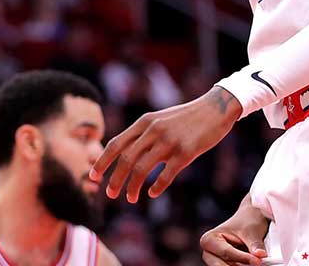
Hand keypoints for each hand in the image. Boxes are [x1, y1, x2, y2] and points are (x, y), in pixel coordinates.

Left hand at [89, 86, 241, 201]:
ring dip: (132, 187)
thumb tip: (123, 151)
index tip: (93, 175)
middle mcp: (153, 131)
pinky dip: (156, 186)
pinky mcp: (186, 152)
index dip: (102, 161)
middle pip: (125, 159)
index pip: (116, 144)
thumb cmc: (185, 117)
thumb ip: (142, 133)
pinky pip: (166, 175)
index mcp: (144, 122)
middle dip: (115, 179)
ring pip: (142, 169)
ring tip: (130, 198)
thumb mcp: (158, 119)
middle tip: (110, 193)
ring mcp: (169, 142)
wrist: (215, 109)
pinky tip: (152, 193)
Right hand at [200, 196, 269, 265]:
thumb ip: (254, 244)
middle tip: (255, 264)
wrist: (250, 219)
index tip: (258, 261)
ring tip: (254, 262)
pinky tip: (251, 263)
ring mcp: (217, 261)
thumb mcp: (251, 230)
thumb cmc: (247, 221)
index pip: (226, 252)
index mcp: (210, 240)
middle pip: (221, 265)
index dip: (243, 258)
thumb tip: (260, 255)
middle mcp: (209, 252)